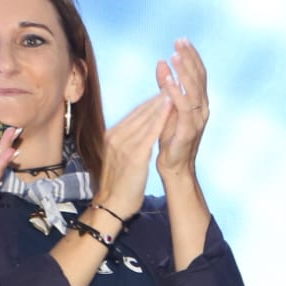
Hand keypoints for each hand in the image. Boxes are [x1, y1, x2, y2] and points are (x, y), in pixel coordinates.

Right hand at [92, 94, 173, 223]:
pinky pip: (149, 133)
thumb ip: (127, 141)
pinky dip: (160, 119)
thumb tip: (139, 129)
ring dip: (160, 103)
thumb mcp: (119, 156)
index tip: (165, 89)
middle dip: (158, 96)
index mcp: (113, 135)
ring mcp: (123, 145)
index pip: (135, 113)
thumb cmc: (118, 183)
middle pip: (140, 112)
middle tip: (173, 81)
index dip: (151, 101)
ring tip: (174, 89)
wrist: (111, 204)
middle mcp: (116, 136)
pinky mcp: (133, 155)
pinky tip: (170, 110)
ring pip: (145, 118)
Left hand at [154, 39, 208, 178]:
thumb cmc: (170, 137)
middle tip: (180, 41)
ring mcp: (198, 119)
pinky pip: (184, 108)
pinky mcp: (189, 130)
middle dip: (189, 58)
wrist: (174, 166)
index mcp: (199, 101)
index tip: (182, 40)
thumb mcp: (168, 106)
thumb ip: (167, 85)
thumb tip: (162, 62)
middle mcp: (203, 107)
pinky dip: (176, 93)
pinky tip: (168, 82)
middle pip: (199, 77)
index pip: (198, 73)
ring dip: (185, 72)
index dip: (191, 56)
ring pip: (194, 90)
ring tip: (175, 56)